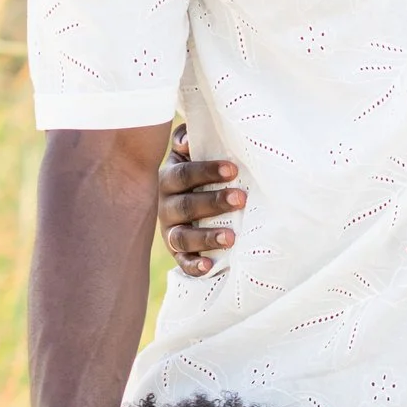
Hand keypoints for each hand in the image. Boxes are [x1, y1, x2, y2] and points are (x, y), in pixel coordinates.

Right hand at [158, 127, 244, 278]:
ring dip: (207, 237)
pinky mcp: (177, 253)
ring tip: (231, 237)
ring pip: (183, 236)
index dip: (207, 171)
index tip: (232, 169)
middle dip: (214, 202)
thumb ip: (185, 139)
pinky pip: (182, 261)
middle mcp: (166, 206)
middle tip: (241, 198)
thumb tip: (187, 140)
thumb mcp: (187, 154)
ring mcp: (170, 231)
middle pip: (186, 205)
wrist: (181, 201)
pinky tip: (209, 266)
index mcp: (169, 179)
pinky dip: (194, 265)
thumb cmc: (194, 173)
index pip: (184, 174)